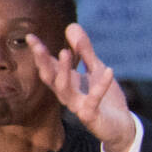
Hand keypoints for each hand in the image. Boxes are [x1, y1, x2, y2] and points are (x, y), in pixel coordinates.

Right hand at [27, 23, 136, 151]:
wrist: (121, 126)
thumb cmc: (106, 99)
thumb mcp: (96, 69)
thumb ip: (85, 50)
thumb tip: (71, 25)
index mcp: (68, 83)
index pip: (49, 66)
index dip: (40, 52)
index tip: (30, 36)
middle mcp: (68, 95)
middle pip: (50, 77)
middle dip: (42, 61)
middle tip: (37, 44)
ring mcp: (78, 106)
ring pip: (64, 89)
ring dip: (63, 71)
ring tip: (65, 52)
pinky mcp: (91, 116)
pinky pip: (93, 100)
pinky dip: (101, 86)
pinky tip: (110, 70)